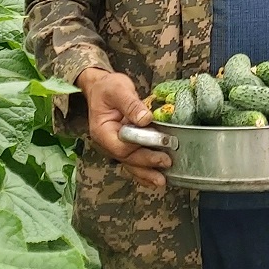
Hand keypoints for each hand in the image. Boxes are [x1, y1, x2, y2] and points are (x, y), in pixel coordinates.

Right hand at [79, 66, 169, 189]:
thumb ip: (131, 104)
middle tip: (167, 162)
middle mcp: (108, 142)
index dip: (141, 145)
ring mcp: (115, 146)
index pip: (121, 145)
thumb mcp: (118, 90)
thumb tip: (145, 119)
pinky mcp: (125, 146)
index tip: (161, 142)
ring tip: (162, 181)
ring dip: (146, 174)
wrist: (101, 87)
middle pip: (127, 159)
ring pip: (130, 164)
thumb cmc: (108, 88)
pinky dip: (144, 171)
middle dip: (147, 163)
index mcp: (102, 131)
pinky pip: (133, 161)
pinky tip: (154, 179)